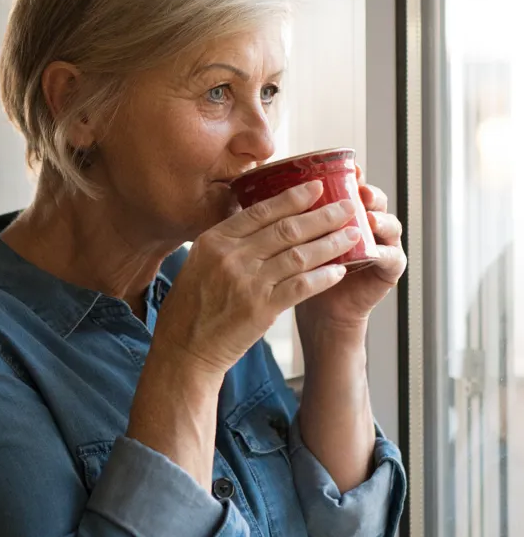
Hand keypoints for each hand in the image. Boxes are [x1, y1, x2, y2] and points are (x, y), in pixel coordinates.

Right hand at [152, 180, 361, 377]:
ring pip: (299, 255)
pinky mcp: (261, 309)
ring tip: (352, 235)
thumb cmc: (191, 307)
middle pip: (286, 229)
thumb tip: (260, 220)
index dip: (293, 198)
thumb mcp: (199, 263)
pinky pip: (301, 286)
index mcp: (214, 240)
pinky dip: (323, 277)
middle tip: (348, 206)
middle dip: (322, 215)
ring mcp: (247, 282)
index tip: (317, 187)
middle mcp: (231, 257)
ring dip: (330, 243)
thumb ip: (227, 242)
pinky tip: (339, 270)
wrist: (185, 349)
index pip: (261, 211)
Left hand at [295, 165, 406, 341]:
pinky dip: (383, 252)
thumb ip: (287, 216)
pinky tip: (373, 251)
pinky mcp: (389, 269)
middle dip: (367, 192)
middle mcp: (366, 223)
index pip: (350, 186)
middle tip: (359, 188)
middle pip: (373, 200)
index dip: (348, 175)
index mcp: (343, 212)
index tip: (342, 168)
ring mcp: (381, 244)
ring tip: (368, 217)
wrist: (318, 312)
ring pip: (388, 224)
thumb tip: (254, 186)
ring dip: (380, 218)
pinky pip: (392, 257)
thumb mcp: (293, 241)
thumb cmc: (302, 273)